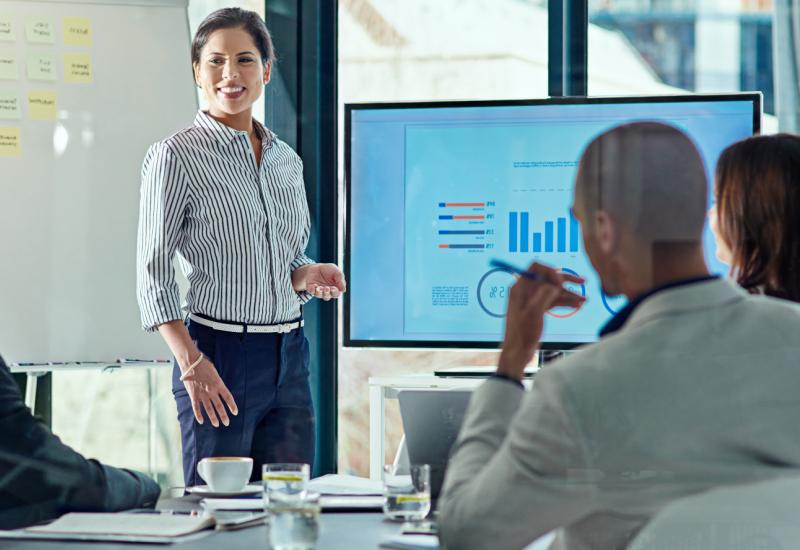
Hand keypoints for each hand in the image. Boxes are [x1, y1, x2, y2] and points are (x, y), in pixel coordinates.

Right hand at [180, 357, 237, 427]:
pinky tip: (202, 421)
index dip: (232, 406)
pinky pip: (196, 407)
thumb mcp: (215, 372)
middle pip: (219, 406)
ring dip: (213, 417)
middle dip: (223, 416)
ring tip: (217, 424)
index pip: (228, 397)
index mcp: (219, 384)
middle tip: (227, 423)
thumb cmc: (204, 364)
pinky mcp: (193, 395)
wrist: (191, 362)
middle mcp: (211, 390)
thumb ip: (218, 382)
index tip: (235, 412)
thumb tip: (220, 389)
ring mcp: (202, 394)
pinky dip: (198, 415)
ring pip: (209, 409)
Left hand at [294, 263, 346, 300]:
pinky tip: (314, 285)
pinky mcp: (311, 288)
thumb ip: (340, 279)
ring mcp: (318, 290)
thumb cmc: (328, 270)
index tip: (334, 288)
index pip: (336, 294)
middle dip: (327, 293)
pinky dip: (313, 290)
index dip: (335, 292)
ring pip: (320, 295)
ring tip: (319, 287)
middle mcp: (327, 291)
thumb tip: (343, 290)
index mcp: (335, 288)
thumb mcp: (336, 271)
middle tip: (327, 288)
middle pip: (328, 296)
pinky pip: (312, 292)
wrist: (316, 267)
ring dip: (320, 292)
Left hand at [498, 262, 585, 378]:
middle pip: (548, 279)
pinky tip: (576, 305)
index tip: (561, 283)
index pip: (536, 268)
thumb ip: (545, 294)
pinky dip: (564, 302)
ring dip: (568, 294)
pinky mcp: (537, 310)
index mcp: (520, 288)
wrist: (518, 352)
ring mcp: (532, 301)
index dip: (550, 272)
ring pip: (553, 291)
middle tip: (582, 282)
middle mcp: (526, 291)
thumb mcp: (534, 312)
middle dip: (565, 281)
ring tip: (584, 300)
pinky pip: (553, 301)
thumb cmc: (522, 333)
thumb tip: (555, 283)